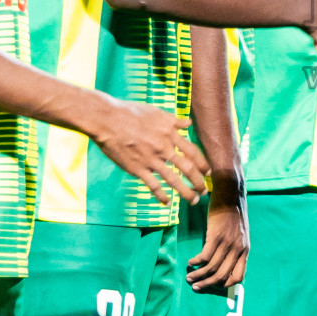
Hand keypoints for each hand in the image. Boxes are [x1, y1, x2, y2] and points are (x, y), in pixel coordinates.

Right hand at [88, 94, 206, 205]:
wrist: (108, 120)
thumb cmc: (131, 113)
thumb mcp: (157, 112)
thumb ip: (174, 121)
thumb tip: (188, 123)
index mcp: (170, 133)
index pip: (192, 151)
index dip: (202, 163)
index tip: (208, 172)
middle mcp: (164, 147)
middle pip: (188, 168)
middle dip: (199, 181)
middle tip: (204, 190)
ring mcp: (151, 159)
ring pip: (174, 180)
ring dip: (186, 192)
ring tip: (193, 200)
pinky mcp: (137, 169)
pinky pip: (153, 185)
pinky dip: (161, 195)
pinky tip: (167, 202)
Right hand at [188, 173, 247, 293]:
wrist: (231, 194)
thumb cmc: (233, 213)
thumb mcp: (240, 233)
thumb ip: (236, 247)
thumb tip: (226, 262)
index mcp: (245, 249)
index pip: (239, 276)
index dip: (227, 284)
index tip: (216, 286)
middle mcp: (237, 248)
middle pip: (222, 275)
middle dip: (208, 284)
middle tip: (196, 287)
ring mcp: (227, 242)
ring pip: (211, 267)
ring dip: (198, 275)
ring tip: (190, 277)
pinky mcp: (215, 235)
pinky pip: (204, 256)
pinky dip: (196, 262)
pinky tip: (190, 262)